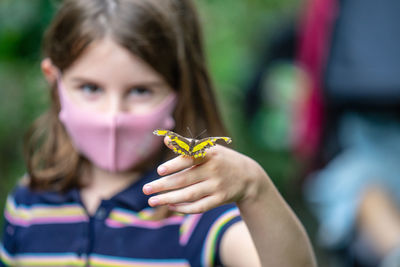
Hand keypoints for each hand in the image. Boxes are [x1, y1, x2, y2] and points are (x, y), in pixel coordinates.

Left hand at [142, 137, 268, 213]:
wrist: (249, 177)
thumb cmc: (222, 160)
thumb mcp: (210, 149)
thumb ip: (188, 145)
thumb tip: (165, 138)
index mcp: (210, 154)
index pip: (190, 158)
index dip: (175, 164)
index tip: (159, 170)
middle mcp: (214, 170)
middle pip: (185, 180)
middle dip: (164, 185)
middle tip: (146, 188)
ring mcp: (218, 186)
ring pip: (190, 195)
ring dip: (169, 199)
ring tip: (152, 200)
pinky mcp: (220, 200)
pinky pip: (199, 207)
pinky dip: (184, 208)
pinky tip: (171, 206)